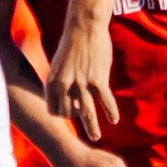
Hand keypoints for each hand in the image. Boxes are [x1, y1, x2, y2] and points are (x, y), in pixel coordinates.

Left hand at [44, 21, 118, 141]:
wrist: (84, 27)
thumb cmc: (72, 45)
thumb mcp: (59, 64)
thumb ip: (62, 81)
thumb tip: (68, 95)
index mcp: (52, 81)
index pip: (54, 109)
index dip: (62, 115)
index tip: (72, 115)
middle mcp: (64, 85)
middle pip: (69, 113)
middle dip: (77, 119)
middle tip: (86, 120)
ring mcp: (81, 83)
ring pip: (86, 113)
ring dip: (92, 128)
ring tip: (95, 138)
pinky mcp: (98, 80)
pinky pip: (105, 102)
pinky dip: (111, 112)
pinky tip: (114, 120)